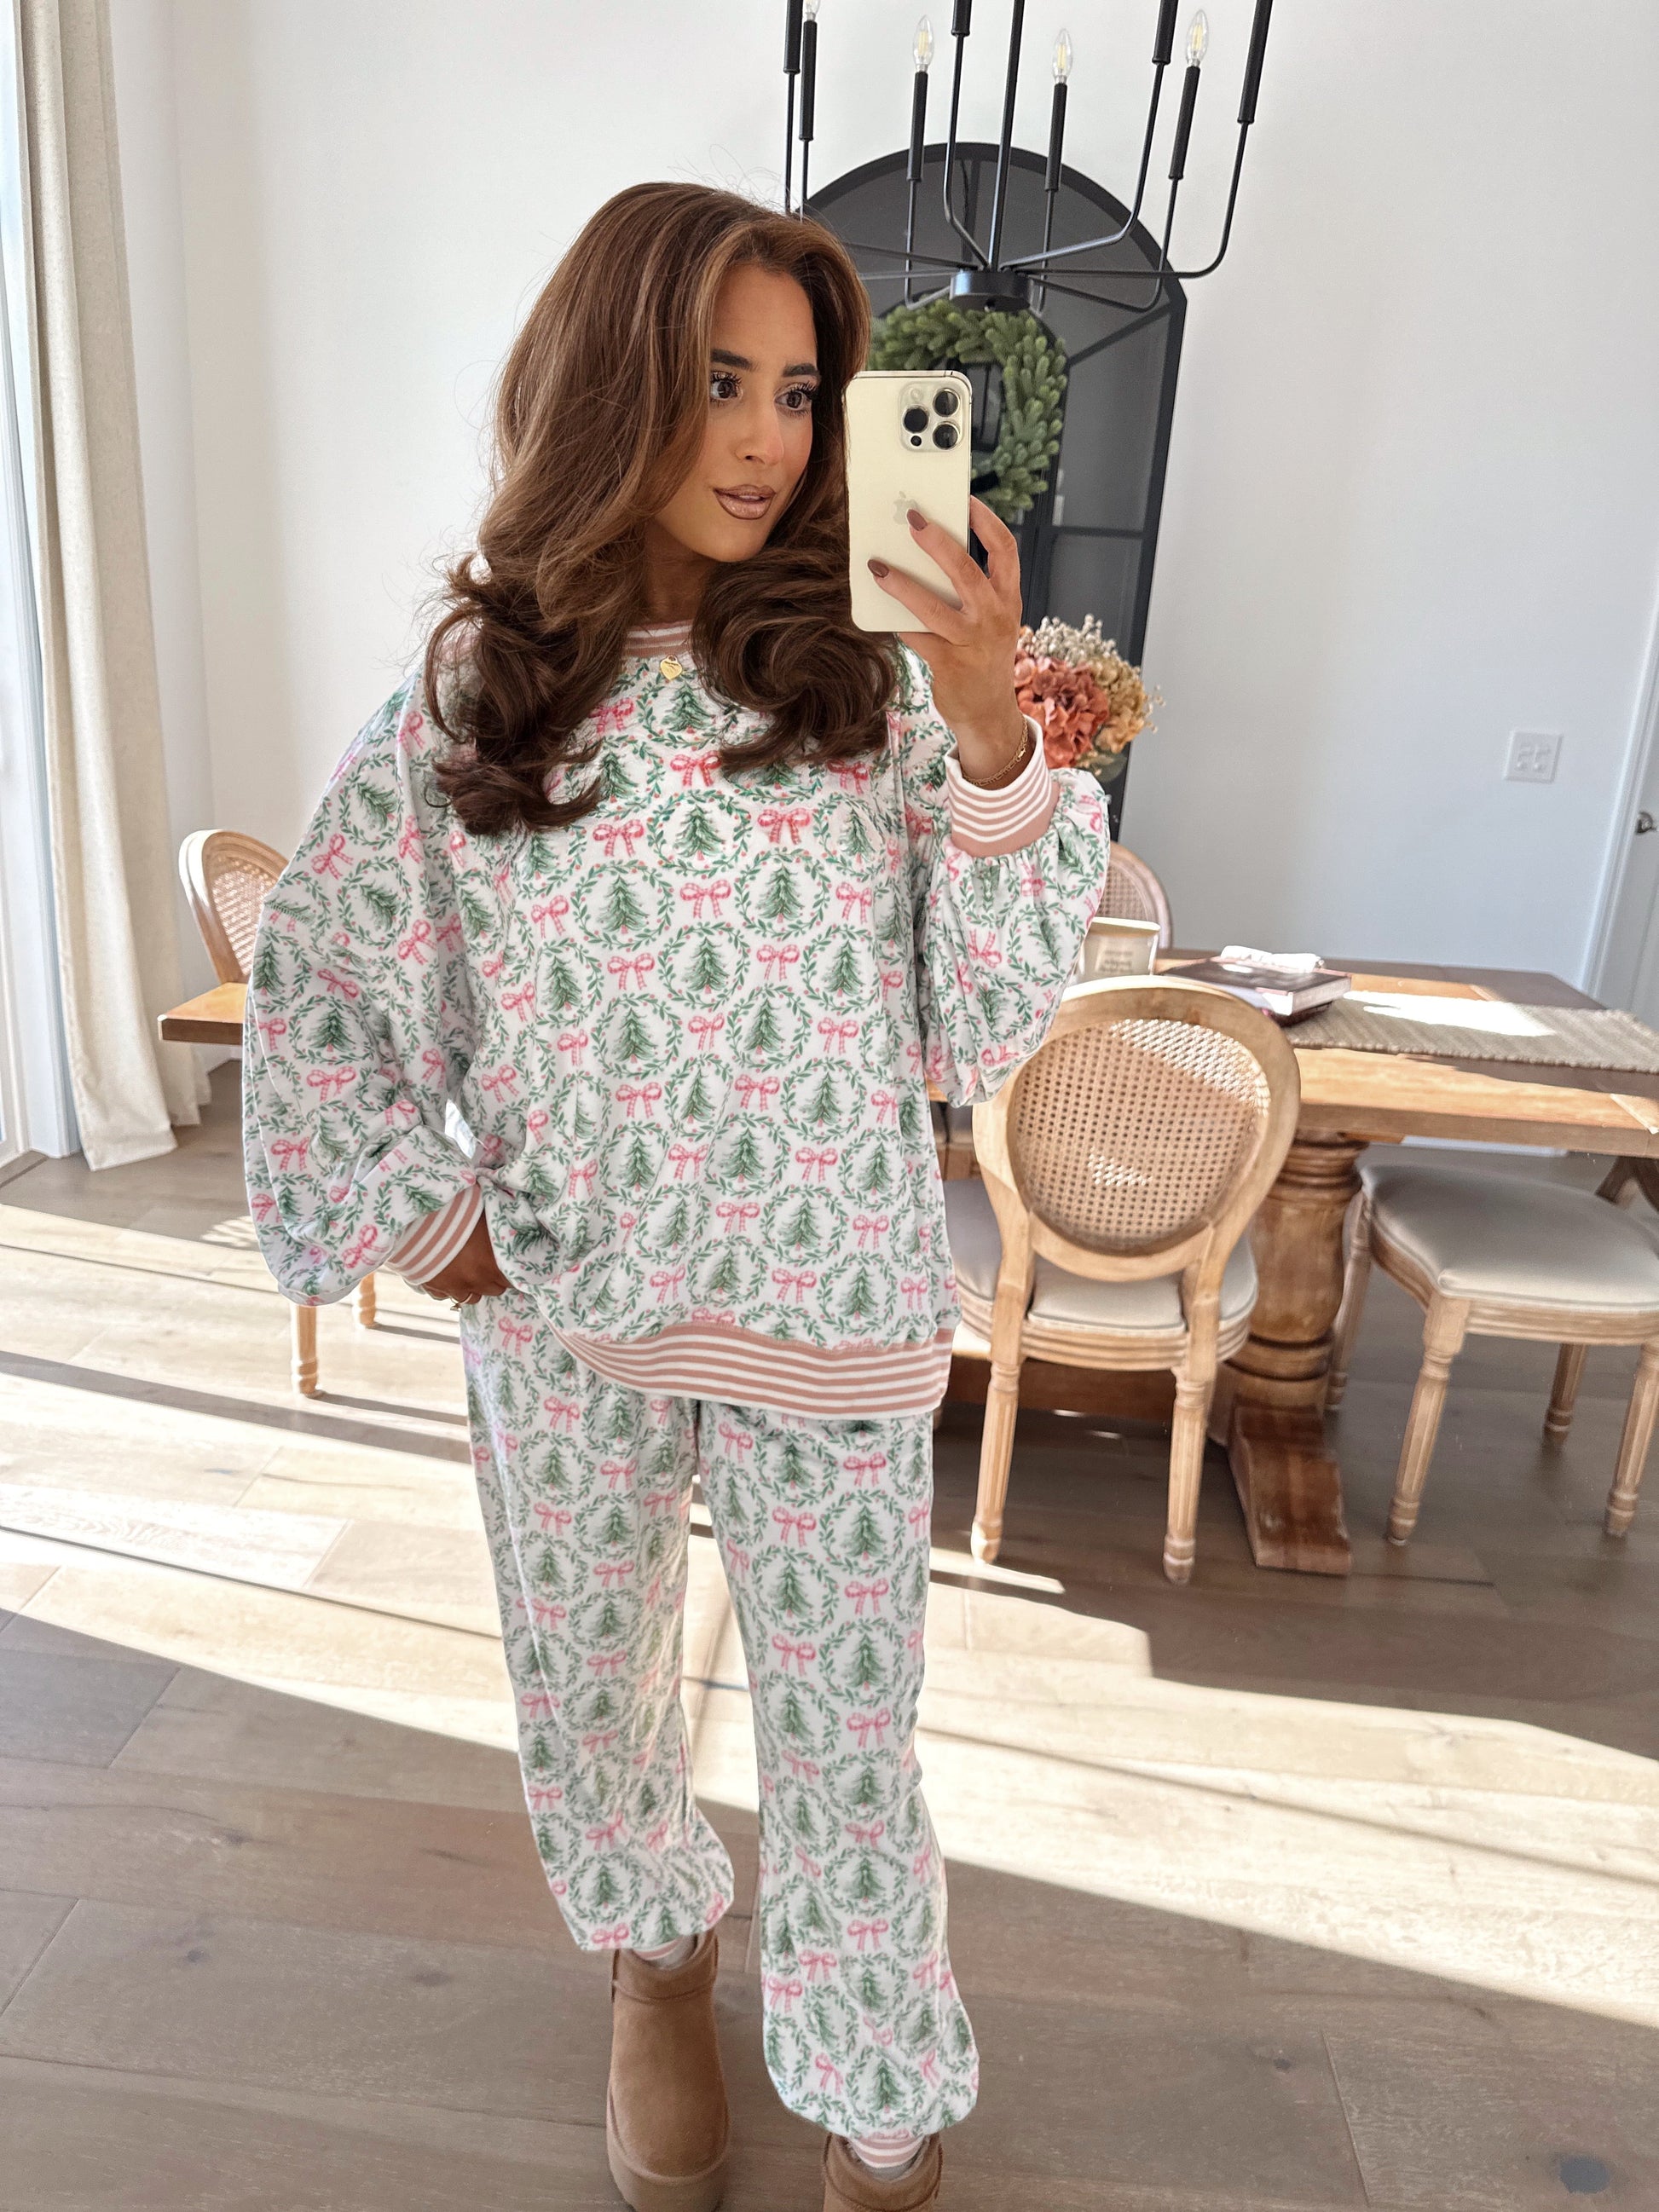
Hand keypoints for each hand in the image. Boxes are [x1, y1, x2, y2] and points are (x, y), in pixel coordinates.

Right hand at [419, 1211, 508, 1305]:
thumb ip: (499, 1230)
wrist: (416, 1222)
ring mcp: (455, 1287)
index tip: (509, 1263)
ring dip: (474, 1286)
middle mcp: (476, 1280)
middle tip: (490, 1263)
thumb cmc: (455, 1215)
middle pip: (495, 1290)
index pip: (514, 1279)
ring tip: (470, 1270)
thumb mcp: (484, 1218)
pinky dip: (451, 1288)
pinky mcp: (434, 1288)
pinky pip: (447, 1296)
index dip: (512, 1271)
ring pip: (472, 1297)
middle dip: (495, 1278)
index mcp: (493, 1264)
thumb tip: (513, 1225)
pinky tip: (448, 1274)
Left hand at [868, 494, 1027, 782]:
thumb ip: (969, 590)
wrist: (988, 712)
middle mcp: (994, 617)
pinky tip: (880, 611)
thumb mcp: (989, 620)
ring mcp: (972, 643)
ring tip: (878, 567)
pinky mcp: (949, 665)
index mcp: (1008, 599)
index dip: (986, 522)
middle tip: (913, 519)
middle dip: (938, 542)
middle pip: (967, 571)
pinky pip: (916, 636)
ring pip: (934, 607)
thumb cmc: (982, 656)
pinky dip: (897, 622)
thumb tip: (927, 554)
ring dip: (903, 585)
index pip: (1005, 551)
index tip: (965, 500)